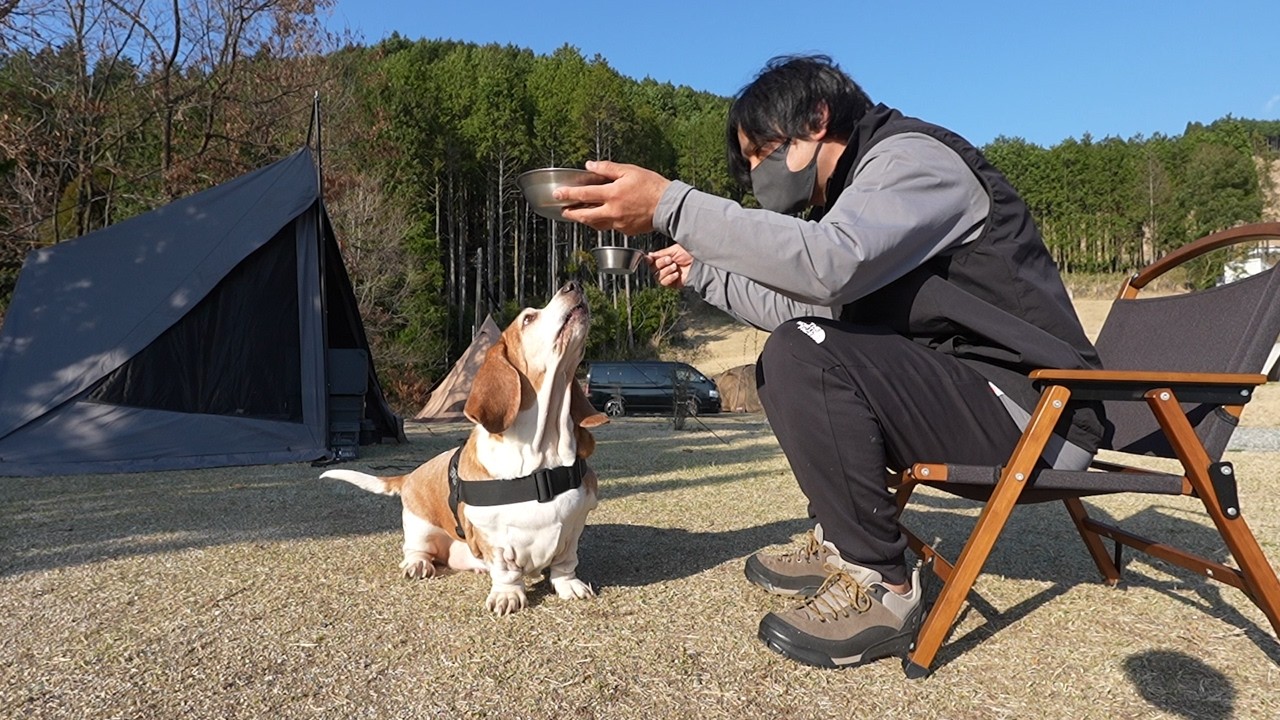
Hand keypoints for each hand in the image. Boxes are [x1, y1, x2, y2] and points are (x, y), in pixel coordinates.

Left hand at [556, 160, 670, 235]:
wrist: (669, 206)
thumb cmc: (652, 186)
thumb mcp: (629, 170)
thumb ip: (607, 168)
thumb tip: (590, 165)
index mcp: (612, 194)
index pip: (584, 194)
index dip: (568, 194)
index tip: (557, 194)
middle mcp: (613, 211)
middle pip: (585, 215)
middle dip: (571, 213)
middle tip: (563, 211)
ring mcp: (619, 224)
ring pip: (596, 224)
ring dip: (585, 219)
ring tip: (579, 214)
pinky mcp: (626, 231)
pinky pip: (610, 227)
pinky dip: (604, 221)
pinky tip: (603, 216)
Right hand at [647, 244, 692, 287]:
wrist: (699, 263)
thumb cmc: (689, 254)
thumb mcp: (674, 250)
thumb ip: (660, 253)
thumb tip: (648, 255)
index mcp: (664, 259)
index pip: (652, 261)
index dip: (649, 260)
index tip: (649, 258)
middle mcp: (665, 268)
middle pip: (653, 269)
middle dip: (660, 263)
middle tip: (670, 260)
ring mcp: (669, 276)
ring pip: (657, 276)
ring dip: (666, 270)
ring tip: (675, 266)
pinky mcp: (673, 284)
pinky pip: (664, 283)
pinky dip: (669, 278)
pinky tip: (676, 274)